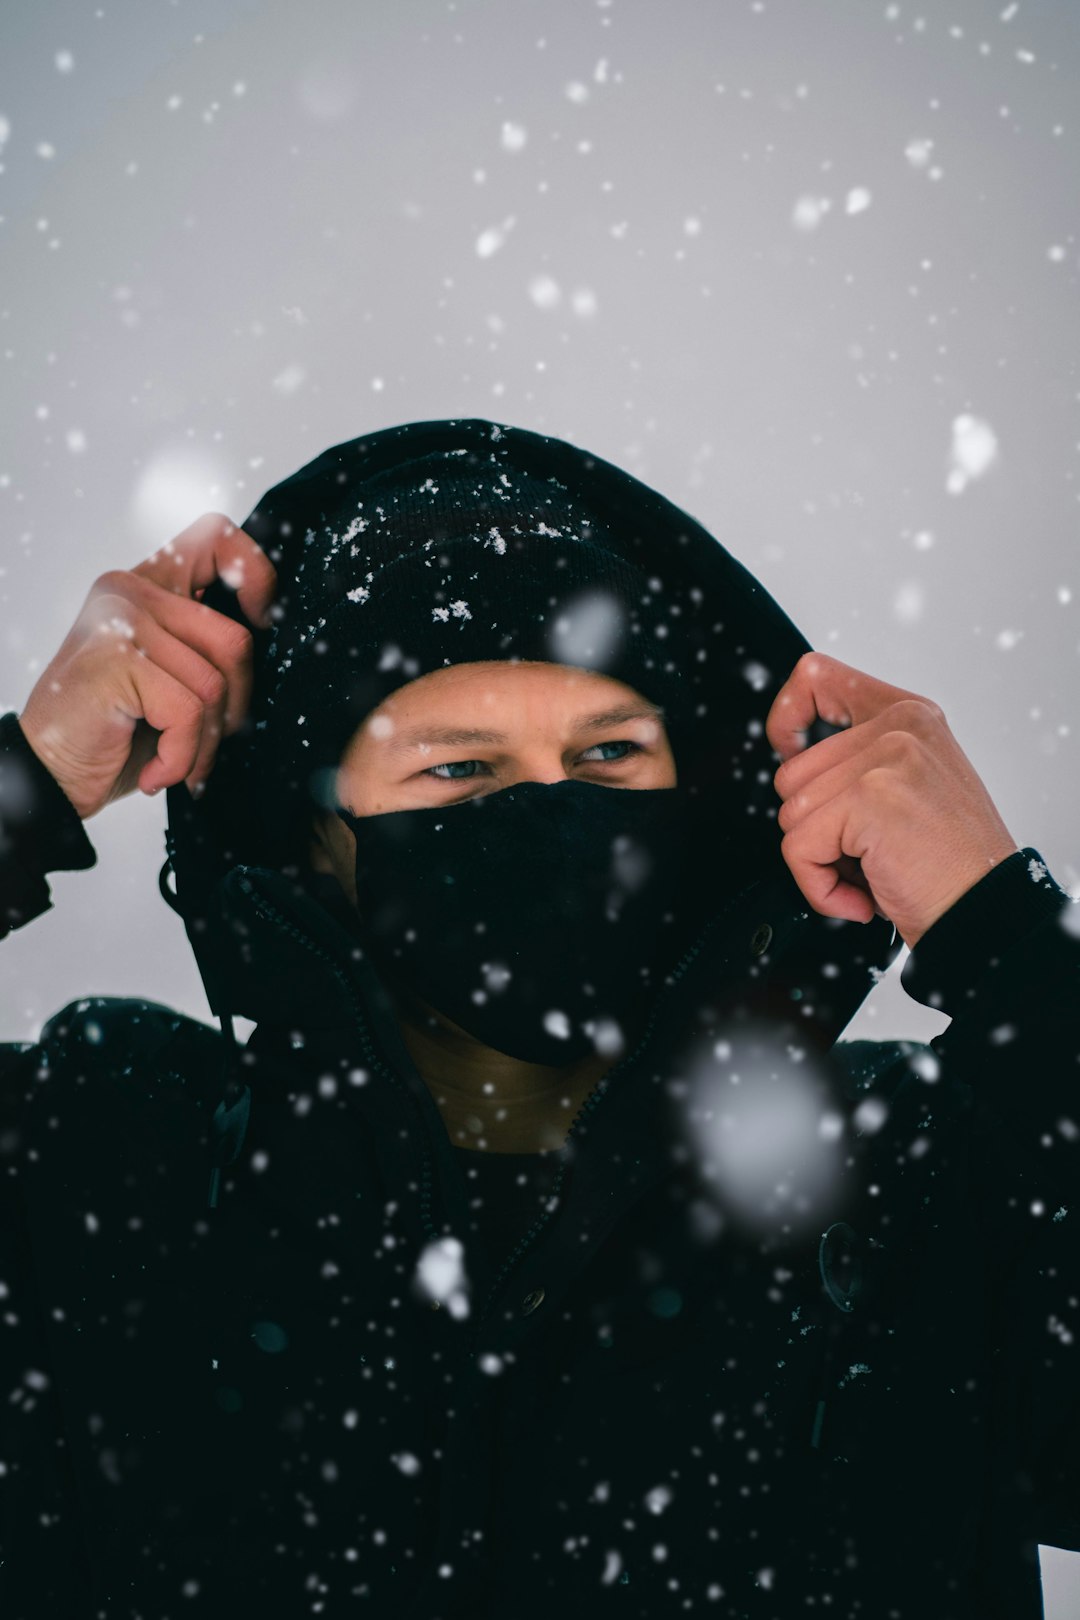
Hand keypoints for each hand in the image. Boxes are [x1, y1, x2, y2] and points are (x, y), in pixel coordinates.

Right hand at [18, 512, 275, 819]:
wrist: (51, 776)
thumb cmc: (115, 732)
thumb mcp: (171, 677)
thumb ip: (207, 644)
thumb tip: (273, 633)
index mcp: (146, 585)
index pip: (216, 537)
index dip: (256, 574)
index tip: (261, 620)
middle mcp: (129, 592)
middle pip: (235, 639)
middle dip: (234, 707)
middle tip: (205, 742)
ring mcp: (119, 621)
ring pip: (215, 683)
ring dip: (205, 743)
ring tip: (175, 762)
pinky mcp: (115, 659)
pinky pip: (189, 712)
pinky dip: (182, 758)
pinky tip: (155, 772)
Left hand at [766, 652, 1019, 950]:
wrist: (987, 912)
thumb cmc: (952, 865)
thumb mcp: (910, 787)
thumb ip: (858, 759)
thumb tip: (791, 756)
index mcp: (909, 714)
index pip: (817, 677)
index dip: (786, 717)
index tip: (789, 751)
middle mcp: (900, 727)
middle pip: (791, 771)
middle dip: (815, 828)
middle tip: (866, 852)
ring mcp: (886, 759)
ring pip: (791, 812)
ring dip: (821, 861)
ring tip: (873, 871)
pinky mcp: (868, 799)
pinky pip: (798, 847)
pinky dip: (820, 886)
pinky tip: (866, 894)